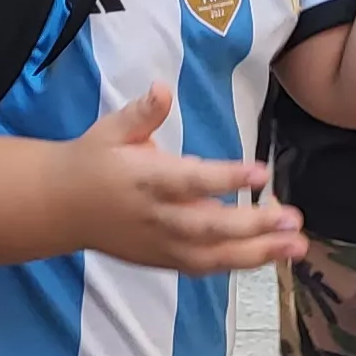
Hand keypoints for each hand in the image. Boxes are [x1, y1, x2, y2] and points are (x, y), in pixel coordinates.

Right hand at [63, 84, 300, 273]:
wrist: (59, 207)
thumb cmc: (93, 160)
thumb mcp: (112, 129)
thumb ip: (141, 114)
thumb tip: (163, 89)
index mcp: (145, 180)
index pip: (191, 181)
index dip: (227, 178)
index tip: (262, 173)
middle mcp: (157, 218)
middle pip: (209, 228)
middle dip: (254, 226)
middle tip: (293, 220)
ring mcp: (161, 245)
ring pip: (213, 256)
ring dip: (257, 254)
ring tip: (296, 247)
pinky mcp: (163, 260)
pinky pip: (204, 267)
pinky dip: (237, 264)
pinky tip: (272, 257)